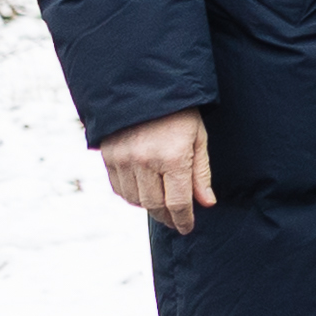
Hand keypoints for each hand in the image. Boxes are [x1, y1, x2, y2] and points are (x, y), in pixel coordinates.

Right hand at [98, 108, 213, 233]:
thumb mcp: (198, 138)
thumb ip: (201, 173)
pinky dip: (131, 197)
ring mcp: (123, 160)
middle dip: (167, 218)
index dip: (183, 220)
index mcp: (172, 157)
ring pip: (135, 200)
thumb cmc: (179, 112)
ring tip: (162, 207)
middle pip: (155, 206)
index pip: (178, 203)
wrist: (143, 86)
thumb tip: (206, 204)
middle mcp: (145, 162)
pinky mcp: (109, 157)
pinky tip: (143, 194)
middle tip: (176, 222)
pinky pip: (119, 189)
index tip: (187, 228)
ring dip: (149, 208)